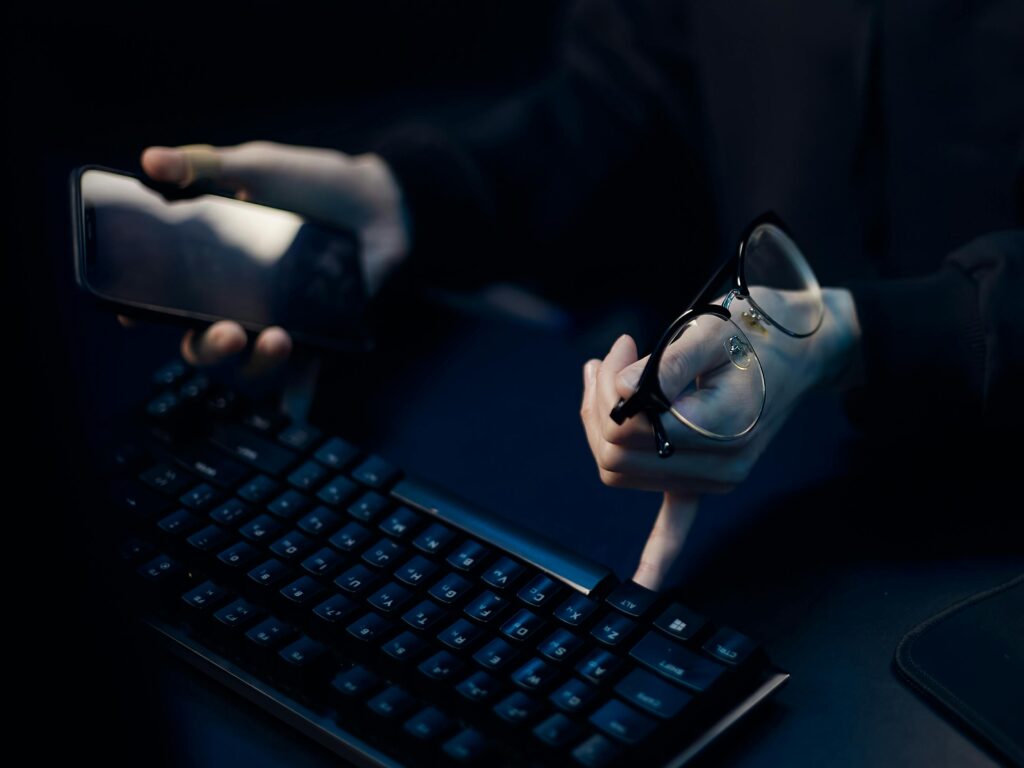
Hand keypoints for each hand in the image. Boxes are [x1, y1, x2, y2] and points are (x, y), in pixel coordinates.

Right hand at [119, 140, 410, 374]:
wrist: (378, 199)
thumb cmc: (313, 182)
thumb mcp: (257, 166)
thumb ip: (206, 165)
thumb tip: (151, 159)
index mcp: (211, 266)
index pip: (164, 298)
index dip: (141, 311)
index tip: (132, 317)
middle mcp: (238, 302)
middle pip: (204, 344)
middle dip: (208, 348)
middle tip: (226, 332)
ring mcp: (277, 321)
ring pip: (250, 365)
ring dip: (257, 362)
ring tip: (277, 338)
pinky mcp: (317, 335)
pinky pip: (304, 375)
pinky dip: (298, 395)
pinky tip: (297, 407)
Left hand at [580, 288, 860, 587]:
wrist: (799, 352)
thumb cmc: (756, 334)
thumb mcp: (711, 330)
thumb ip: (667, 362)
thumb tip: (620, 391)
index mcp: (719, 428)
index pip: (625, 427)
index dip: (609, 387)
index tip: (622, 348)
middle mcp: (718, 467)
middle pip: (613, 453)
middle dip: (598, 403)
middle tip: (610, 359)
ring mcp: (712, 480)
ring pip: (619, 471)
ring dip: (601, 427)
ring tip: (609, 379)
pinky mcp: (707, 481)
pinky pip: (678, 524)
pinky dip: (659, 553)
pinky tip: (643, 584)